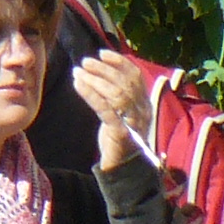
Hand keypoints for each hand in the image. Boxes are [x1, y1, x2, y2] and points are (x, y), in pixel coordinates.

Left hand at [73, 49, 153, 168]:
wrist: (122, 170)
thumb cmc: (118, 140)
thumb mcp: (120, 114)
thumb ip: (115, 96)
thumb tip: (100, 73)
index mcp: (144, 104)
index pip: (135, 76)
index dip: (119, 62)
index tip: (102, 53)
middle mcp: (142, 111)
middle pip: (124, 82)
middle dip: (103, 69)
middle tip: (85, 62)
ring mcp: (133, 122)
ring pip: (116, 93)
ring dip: (95, 79)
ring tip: (79, 71)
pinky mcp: (120, 133)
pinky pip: (105, 109)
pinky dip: (90, 94)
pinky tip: (78, 84)